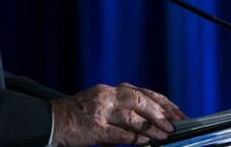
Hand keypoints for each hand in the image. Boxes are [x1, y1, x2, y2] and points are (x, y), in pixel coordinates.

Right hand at [50, 82, 186, 146]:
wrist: (51, 122)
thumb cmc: (78, 117)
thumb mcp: (101, 106)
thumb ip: (123, 110)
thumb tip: (153, 123)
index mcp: (108, 90)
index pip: (142, 92)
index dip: (163, 103)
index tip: (179, 113)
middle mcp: (105, 96)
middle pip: (139, 99)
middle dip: (161, 113)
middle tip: (176, 125)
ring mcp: (99, 112)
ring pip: (132, 115)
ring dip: (152, 126)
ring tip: (166, 135)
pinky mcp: (94, 128)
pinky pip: (120, 133)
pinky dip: (136, 138)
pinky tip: (147, 142)